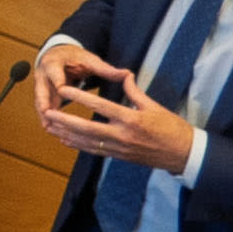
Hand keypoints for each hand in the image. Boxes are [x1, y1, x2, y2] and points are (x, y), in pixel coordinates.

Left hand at [40, 58, 191, 172]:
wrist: (184, 154)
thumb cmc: (172, 128)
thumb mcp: (154, 106)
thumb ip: (134, 92)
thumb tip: (125, 75)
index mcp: (132, 119)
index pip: (101, 106)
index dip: (81, 97)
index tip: (65, 90)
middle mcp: (123, 135)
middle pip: (88, 128)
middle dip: (66, 121)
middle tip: (48, 112)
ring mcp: (120, 148)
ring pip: (88, 142)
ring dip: (67, 134)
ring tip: (50, 126)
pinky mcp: (119, 156)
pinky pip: (94, 151)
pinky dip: (78, 145)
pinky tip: (65, 139)